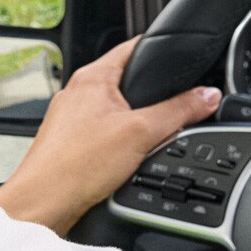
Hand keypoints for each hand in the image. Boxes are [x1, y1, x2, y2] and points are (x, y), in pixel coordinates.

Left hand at [0, 37, 219, 232]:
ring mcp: (71, 118)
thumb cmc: (75, 166)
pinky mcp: (70, 142)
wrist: (43, 204)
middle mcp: (77, 92)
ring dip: (135, 123)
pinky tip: (126, 160)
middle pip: (127, 81)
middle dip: (152, 95)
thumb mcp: (142, 133)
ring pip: (116, 110)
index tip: (182, 56)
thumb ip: (179, 111)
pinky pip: (105, 133)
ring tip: (145, 141)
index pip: (134, 47)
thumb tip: (207, 95)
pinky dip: (120, 142)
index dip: (161, 50)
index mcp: (92, 77)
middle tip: (171, 110)